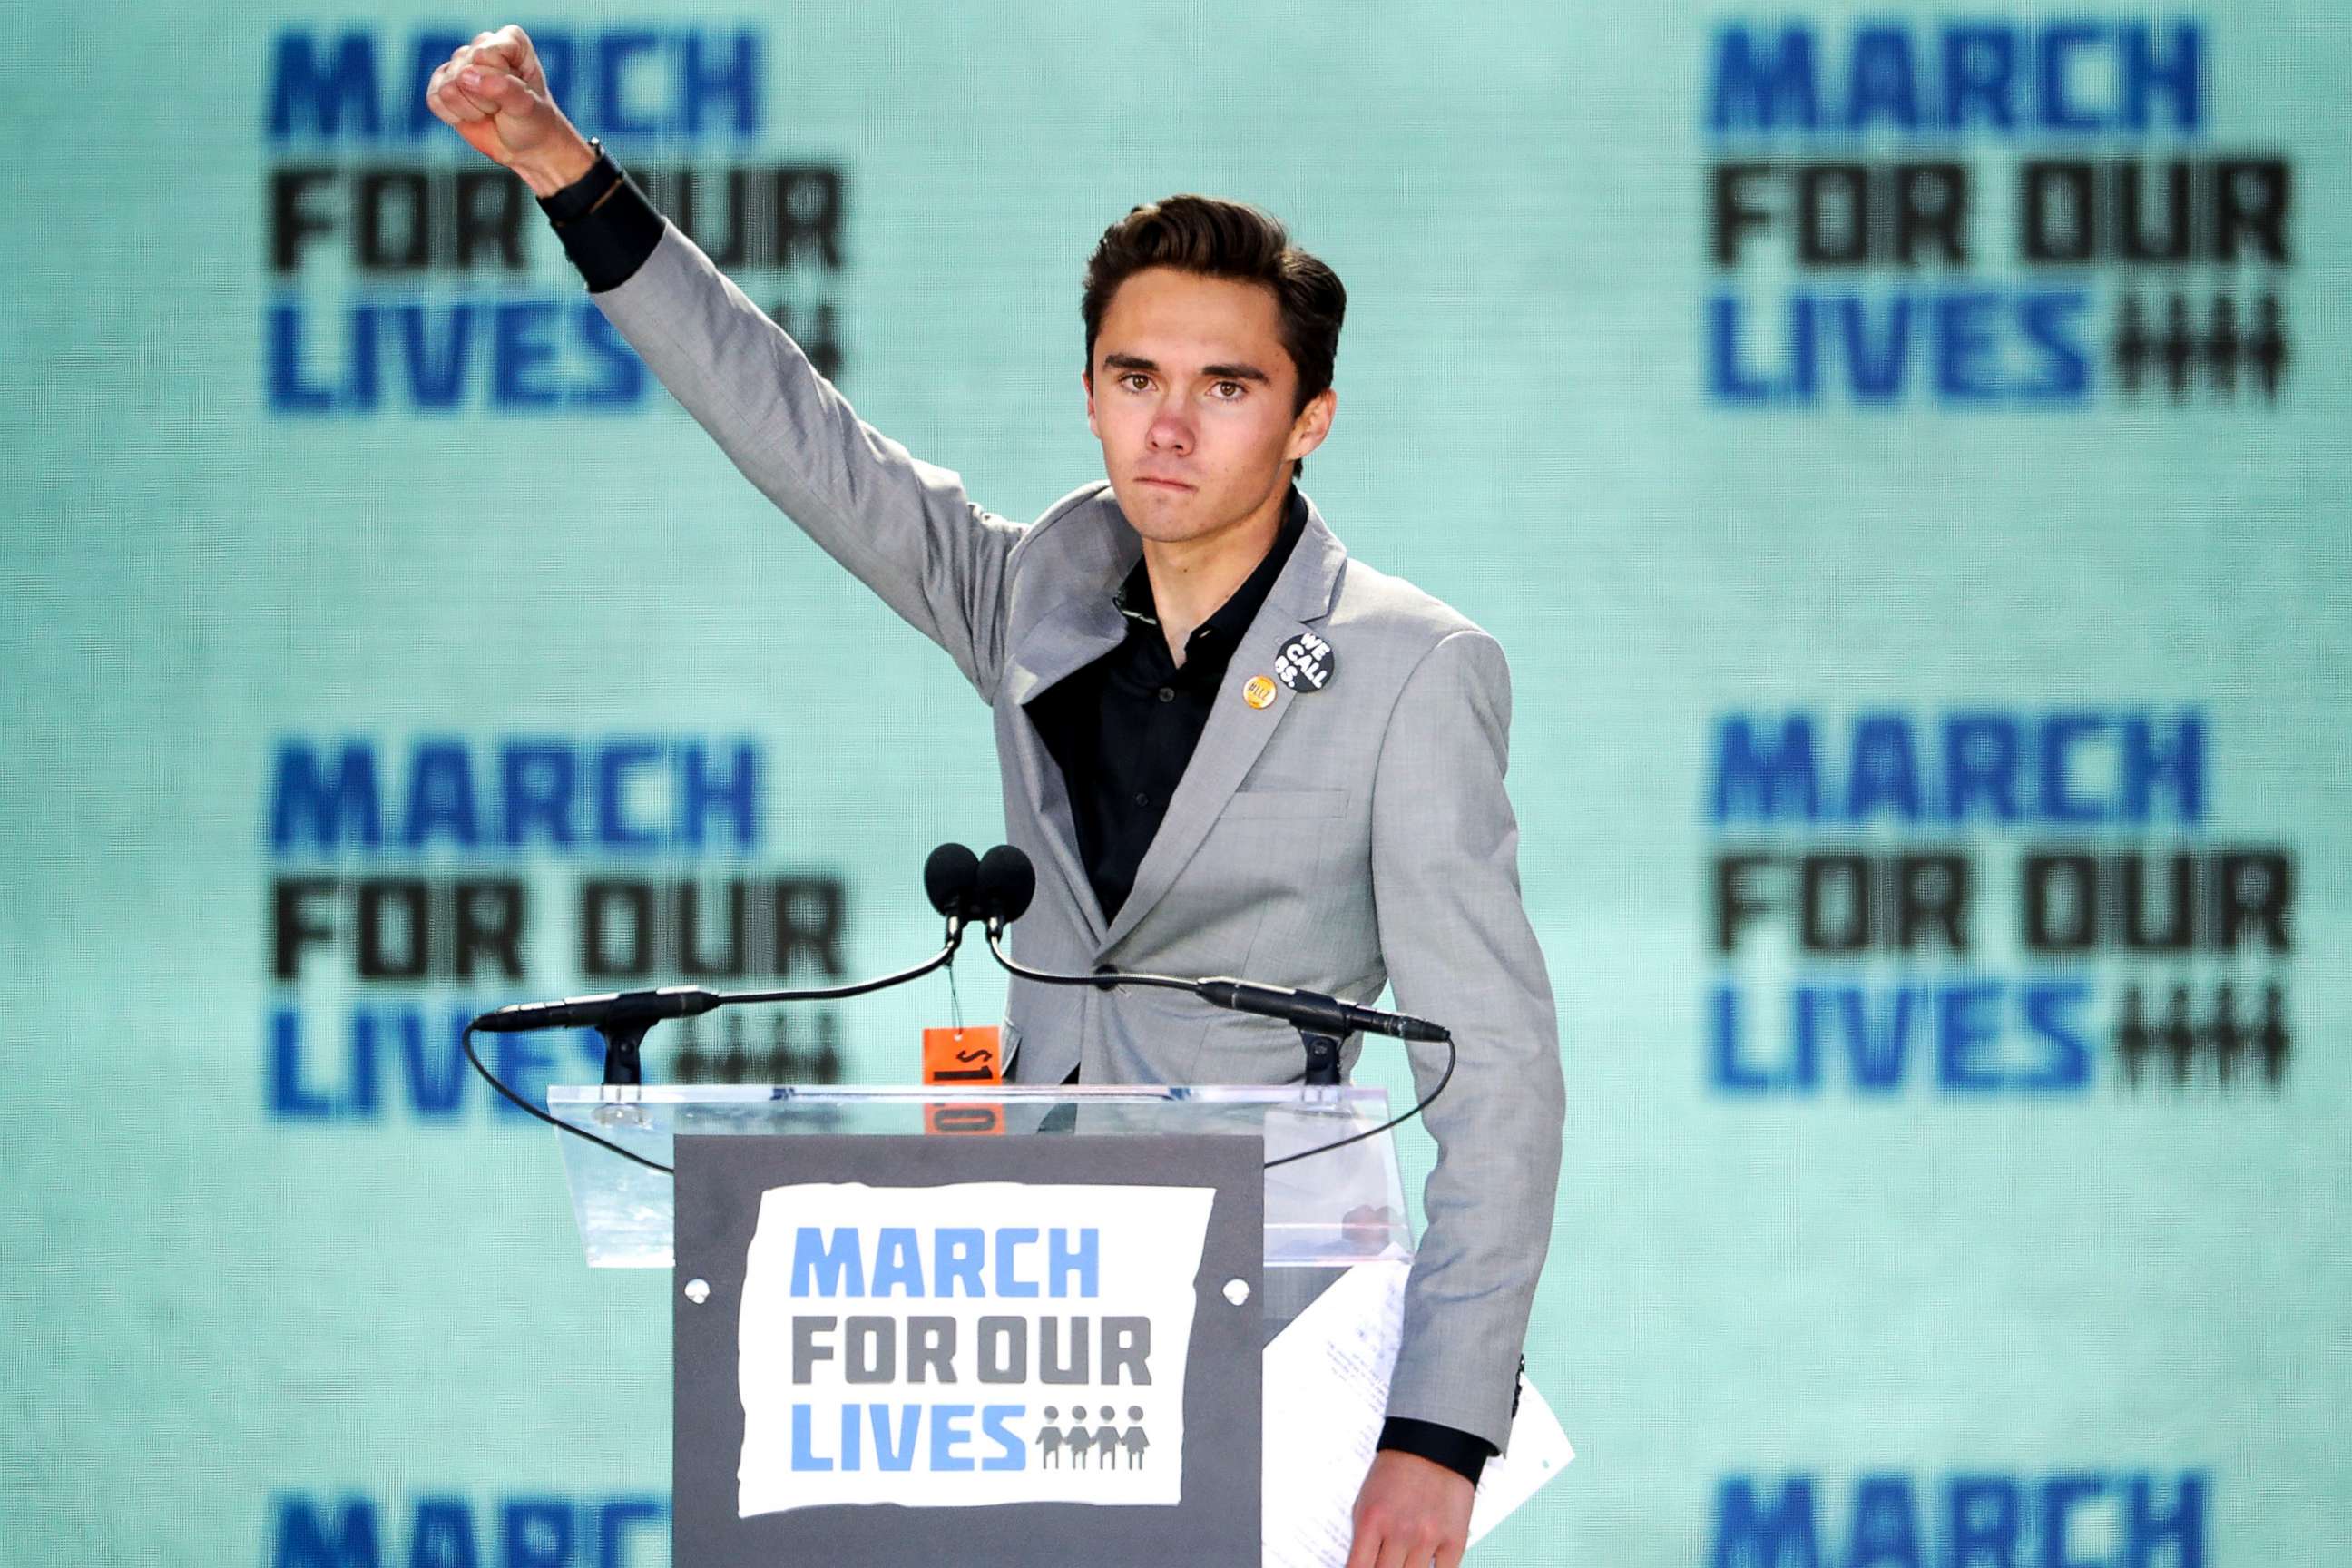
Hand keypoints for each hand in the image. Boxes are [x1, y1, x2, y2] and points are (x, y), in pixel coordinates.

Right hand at [424, 25, 594, 194]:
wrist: (527, 148)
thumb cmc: (533, 122)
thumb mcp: (526, 107)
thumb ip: (503, 88)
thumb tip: (467, 76)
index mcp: (510, 40)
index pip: (485, 55)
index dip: (498, 83)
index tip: (518, 94)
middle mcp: (482, 46)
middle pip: (464, 71)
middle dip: (484, 99)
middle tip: (503, 107)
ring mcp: (460, 64)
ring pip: (448, 87)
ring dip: (471, 110)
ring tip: (490, 110)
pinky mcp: (443, 84)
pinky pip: (434, 100)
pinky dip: (454, 117)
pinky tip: (473, 115)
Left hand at [1347, 1449, 1474, 1567]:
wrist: (1434, 1444)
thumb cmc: (1396, 1471)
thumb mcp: (1365, 1500)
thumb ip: (1362, 1538)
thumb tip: (1360, 1567)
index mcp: (1372, 1521)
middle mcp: (1400, 1531)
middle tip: (1386, 1563)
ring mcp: (1428, 1537)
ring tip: (1404, 1562)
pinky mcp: (1454, 1539)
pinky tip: (1424, 1564)